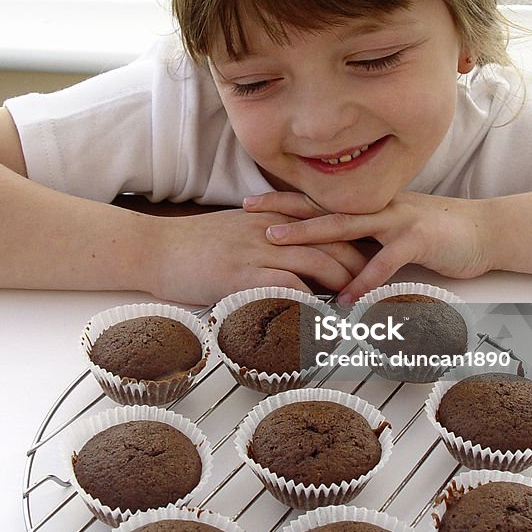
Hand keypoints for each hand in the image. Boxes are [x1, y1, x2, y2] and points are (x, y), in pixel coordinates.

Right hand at [145, 207, 367, 305]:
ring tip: (360, 304)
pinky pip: (290, 286)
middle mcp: (273, 228)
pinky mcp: (245, 274)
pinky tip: (326, 316)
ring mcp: (260, 249)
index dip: (353, 240)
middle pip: (332, 240)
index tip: (372, 258)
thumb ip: (268, 236)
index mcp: (274, 216)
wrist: (155, 249)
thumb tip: (292, 254)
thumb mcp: (237, 229)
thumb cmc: (193, 244)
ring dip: (344, 284)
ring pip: (318, 261)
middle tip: (376, 286)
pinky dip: (313, 301)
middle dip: (359, 264)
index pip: (327, 221)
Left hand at [242, 191, 490, 304]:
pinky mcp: (418, 239)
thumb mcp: (392, 232)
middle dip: (283, 210)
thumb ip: (363, 241)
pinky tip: (346, 299)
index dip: (284, 200)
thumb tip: (329, 260)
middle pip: (322, 205)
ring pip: (345, 226)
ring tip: (278, 246)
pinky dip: (364, 281)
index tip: (250, 203)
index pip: (320, 200)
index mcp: (369, 205)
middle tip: (249, 216)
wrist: (483, 231)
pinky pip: (385, 262)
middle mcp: (377, 206)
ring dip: (309, 236)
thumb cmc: (435, 234)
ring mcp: (396, 219)